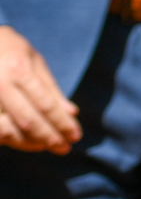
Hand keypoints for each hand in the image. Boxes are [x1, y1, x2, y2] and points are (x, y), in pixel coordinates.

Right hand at [0, 27, 78, 152]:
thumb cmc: (11, 51)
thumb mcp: (34, 61)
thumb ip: (51, 89)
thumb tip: (72, 113)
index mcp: (19, 71)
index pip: (45, 104)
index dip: (61, 122)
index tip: (76, 135)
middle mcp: (0, 86)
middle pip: (29, 119)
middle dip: (49, 137)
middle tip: (65, 148)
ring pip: (9, 130)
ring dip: (30, 143)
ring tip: (49, 146)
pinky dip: (12, 140)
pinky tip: (27, 143)